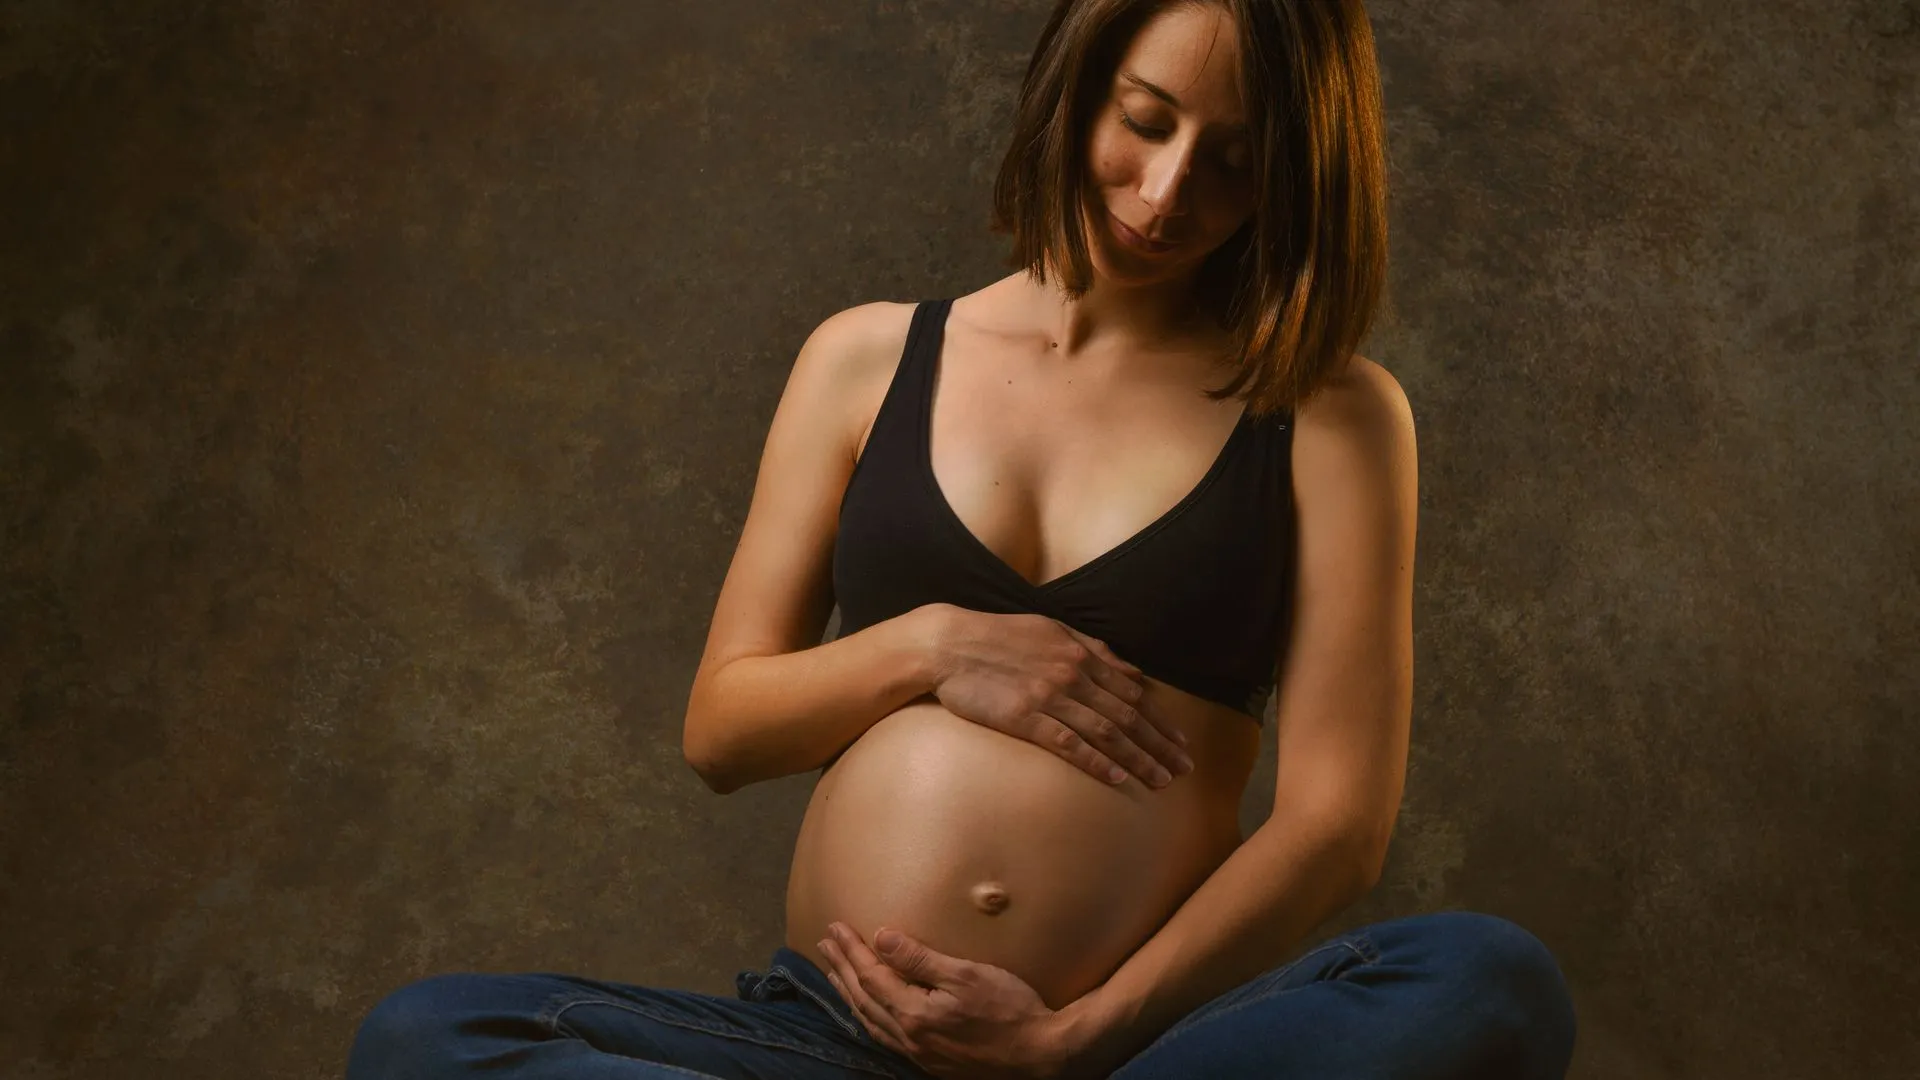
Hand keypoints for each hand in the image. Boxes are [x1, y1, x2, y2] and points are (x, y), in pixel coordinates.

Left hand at [816, 922, 1083, 1078]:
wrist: (1043, 1056)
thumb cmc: (1011, 1010)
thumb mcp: (967, 975)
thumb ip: (920, 959)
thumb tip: (881, 937)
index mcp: (914, 1014)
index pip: (870, 976)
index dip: (851, 950)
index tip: (835, 927)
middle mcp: (909, 1038)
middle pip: (862, 999)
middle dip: (842, 969)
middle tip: (824, 945)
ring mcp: (919, 1054)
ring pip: (870, 1022)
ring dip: (850, 994)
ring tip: (836, 974)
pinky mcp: (931, 1063)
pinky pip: (885, 1037)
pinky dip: (869, 1017)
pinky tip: (870, 1010)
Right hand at [924, 605, 1194, 787]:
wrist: (949, 643)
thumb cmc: (1000, 635)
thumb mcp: (1052, 630)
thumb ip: (1095, 650)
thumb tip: (1133, 672)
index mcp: (1081, 653)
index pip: (1133, 694)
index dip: (1160, 721)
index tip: (1180, 742)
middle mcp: (1073, 675)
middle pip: (1128, 716)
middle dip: (1160, 745)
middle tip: (1184, 770)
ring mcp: (1050, 697)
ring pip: (1106, 733)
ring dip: (1138, 758)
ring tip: (1161, 780)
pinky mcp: (1025, 717)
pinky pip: (1069, 744)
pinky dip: (1097, 762)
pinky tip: (1118, 778)